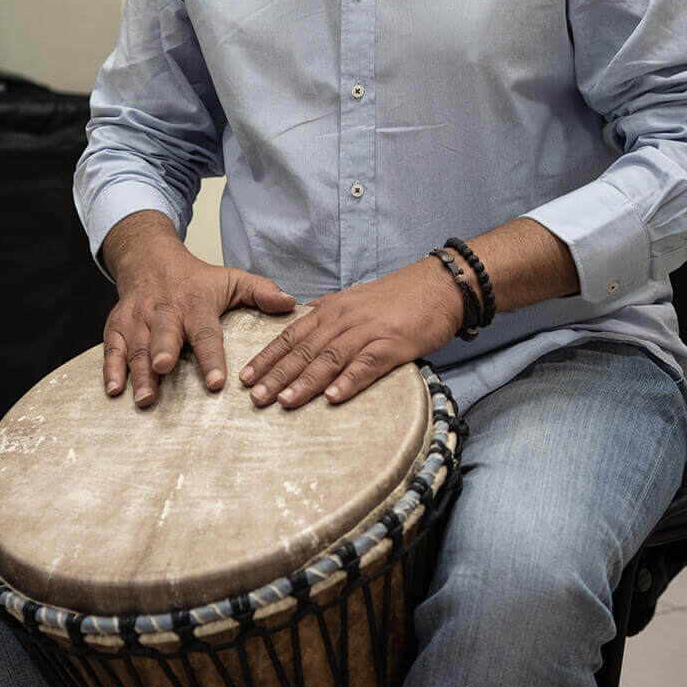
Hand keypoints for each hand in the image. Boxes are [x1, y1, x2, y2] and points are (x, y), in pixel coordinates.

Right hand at [102, 234, 295, 407]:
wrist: (148, 258)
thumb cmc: (194, 279)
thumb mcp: (230, 279)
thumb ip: (260, 291)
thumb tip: (291, 304)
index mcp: (195, 303)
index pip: (205, 332)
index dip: (211, 357)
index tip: (216, 382)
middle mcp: (165, 311)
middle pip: (163, 334)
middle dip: (161, 352)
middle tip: (163, 370)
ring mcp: (138, 318)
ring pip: (137, 346)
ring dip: (138, 372)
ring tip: (144, 398)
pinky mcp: (118, 325)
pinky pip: (112, 347)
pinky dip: (111, 368)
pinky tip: (114, 390)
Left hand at [239, 258, 461, 408]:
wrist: (439, 285)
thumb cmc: (398, 297)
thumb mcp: (355, 299)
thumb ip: (329, 313)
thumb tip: (302, 320)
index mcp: (332, 309)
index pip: (292, 334)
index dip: (268, 356)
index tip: (246, 376)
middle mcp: (344, 319)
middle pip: (304, 349)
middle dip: (277, 374)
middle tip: (255, 397)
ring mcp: (368, 331)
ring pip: (329, 358)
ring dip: (305, 382)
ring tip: (284, 401)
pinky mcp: (393, 344)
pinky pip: (367, 364)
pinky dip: (349, 381)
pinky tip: (333, 397)